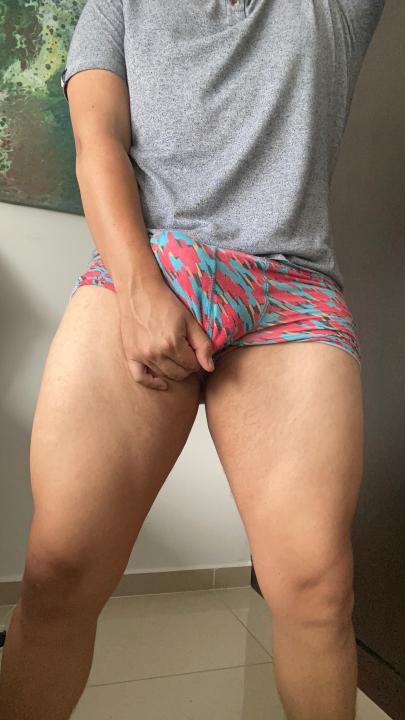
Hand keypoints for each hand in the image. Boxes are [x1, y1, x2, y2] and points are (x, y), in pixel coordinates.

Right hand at [118, 275, 214, 389]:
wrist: (139, 291)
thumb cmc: (166, 303)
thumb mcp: (190, 321)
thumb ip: (203, 345)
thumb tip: (210, 368)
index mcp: (172, 343)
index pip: (193, 365)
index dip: (197, 360)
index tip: (195, 351)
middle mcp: (156, 352)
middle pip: (180, 374)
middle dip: (188, 366)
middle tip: (187, 354)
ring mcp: (142, 355)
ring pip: (165, 375)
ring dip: (174, 370)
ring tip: (175, 357)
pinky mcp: (131, 354)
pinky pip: (140, 378)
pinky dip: (152, 383)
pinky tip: (162, 383)